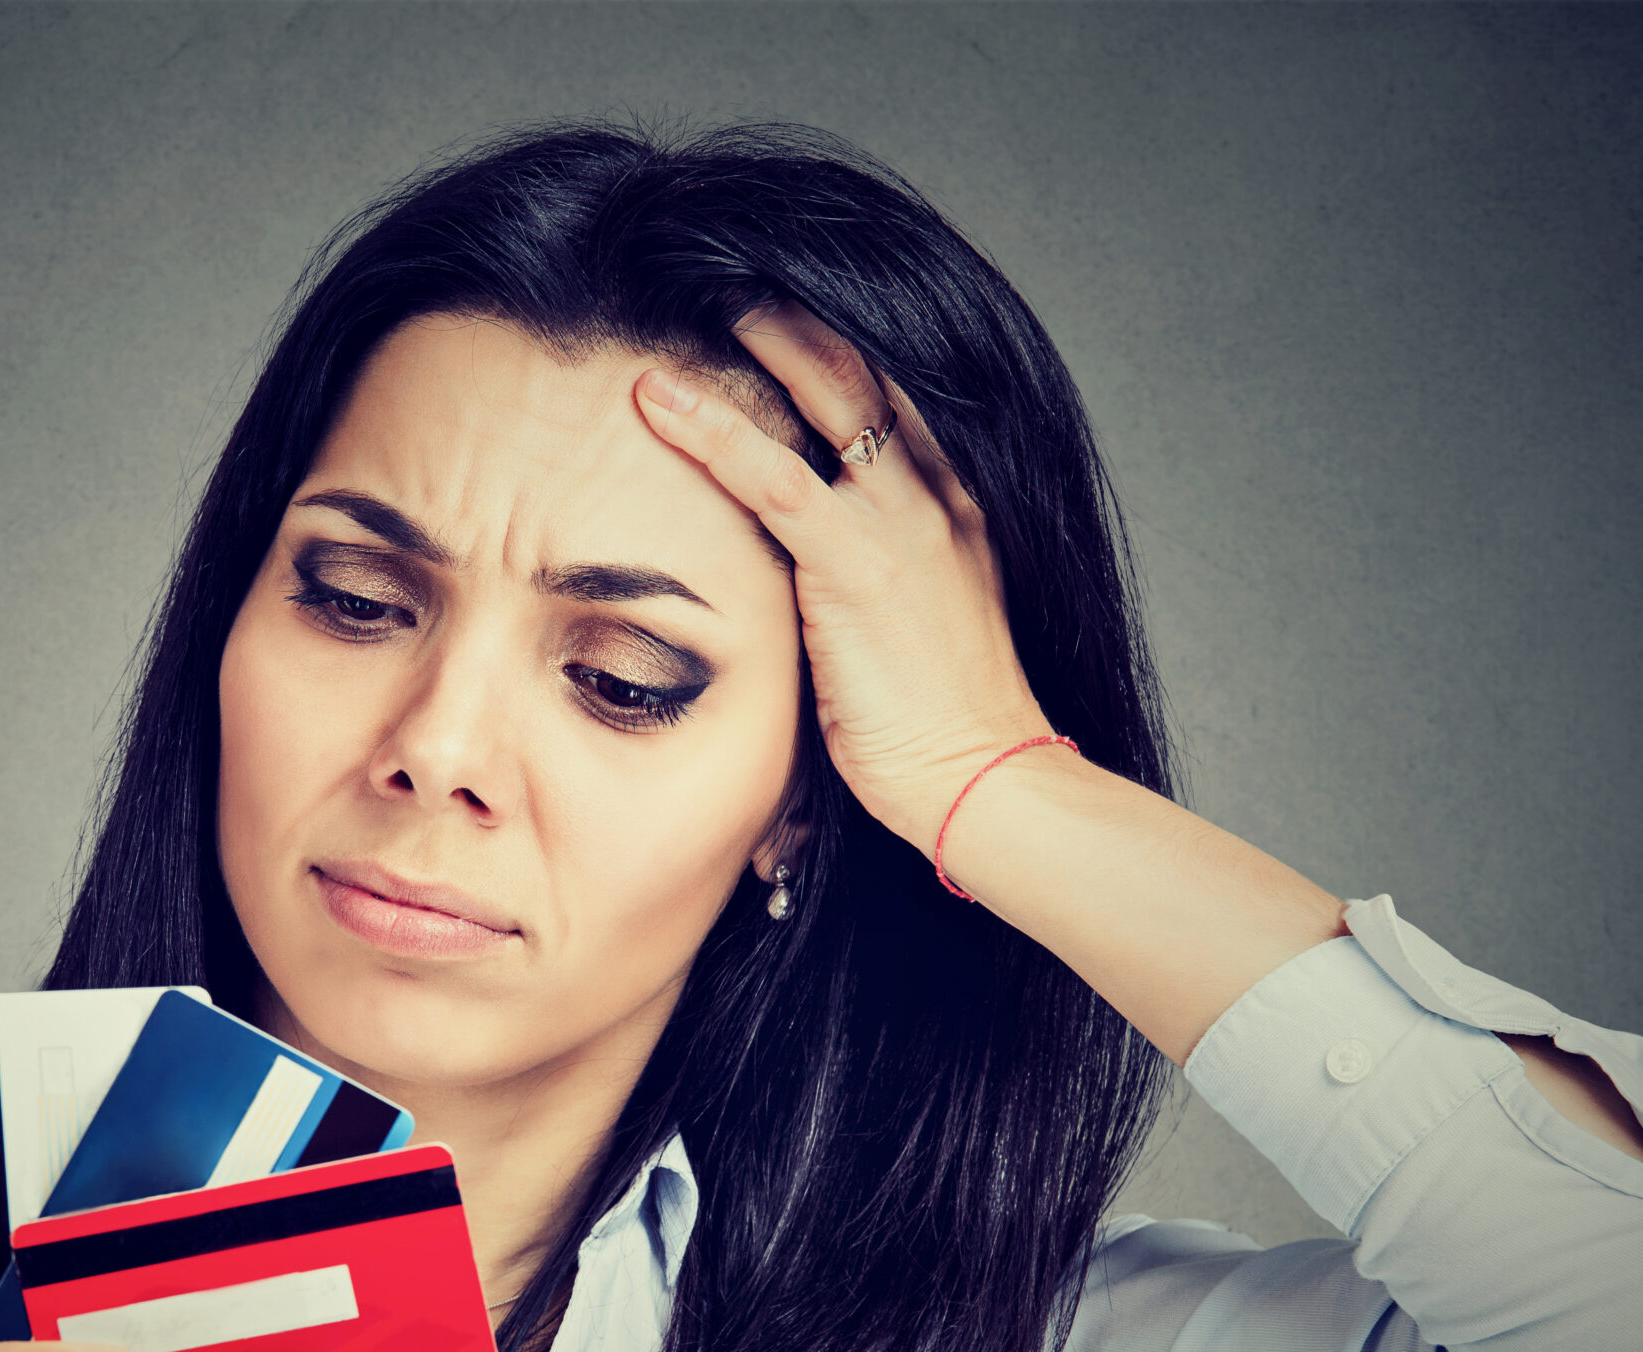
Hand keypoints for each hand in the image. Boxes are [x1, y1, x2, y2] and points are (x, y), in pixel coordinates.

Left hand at [632, 305, 1058, 854]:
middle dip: (801, 323)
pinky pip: (772, 477)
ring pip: (824, 400)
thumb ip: (867, 597)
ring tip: (698, 297)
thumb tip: (814, 609)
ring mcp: (900, 525)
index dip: (840, 356)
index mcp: (953, 514)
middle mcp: (935, 500)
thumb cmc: (944, 733)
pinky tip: (657, 399)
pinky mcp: (856, 564)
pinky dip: (709, 430)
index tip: (785, 320)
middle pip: (866, 378)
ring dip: (758, 342)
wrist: (986, 781)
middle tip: (738, 278)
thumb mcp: (910, 642)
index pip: (895, 405)